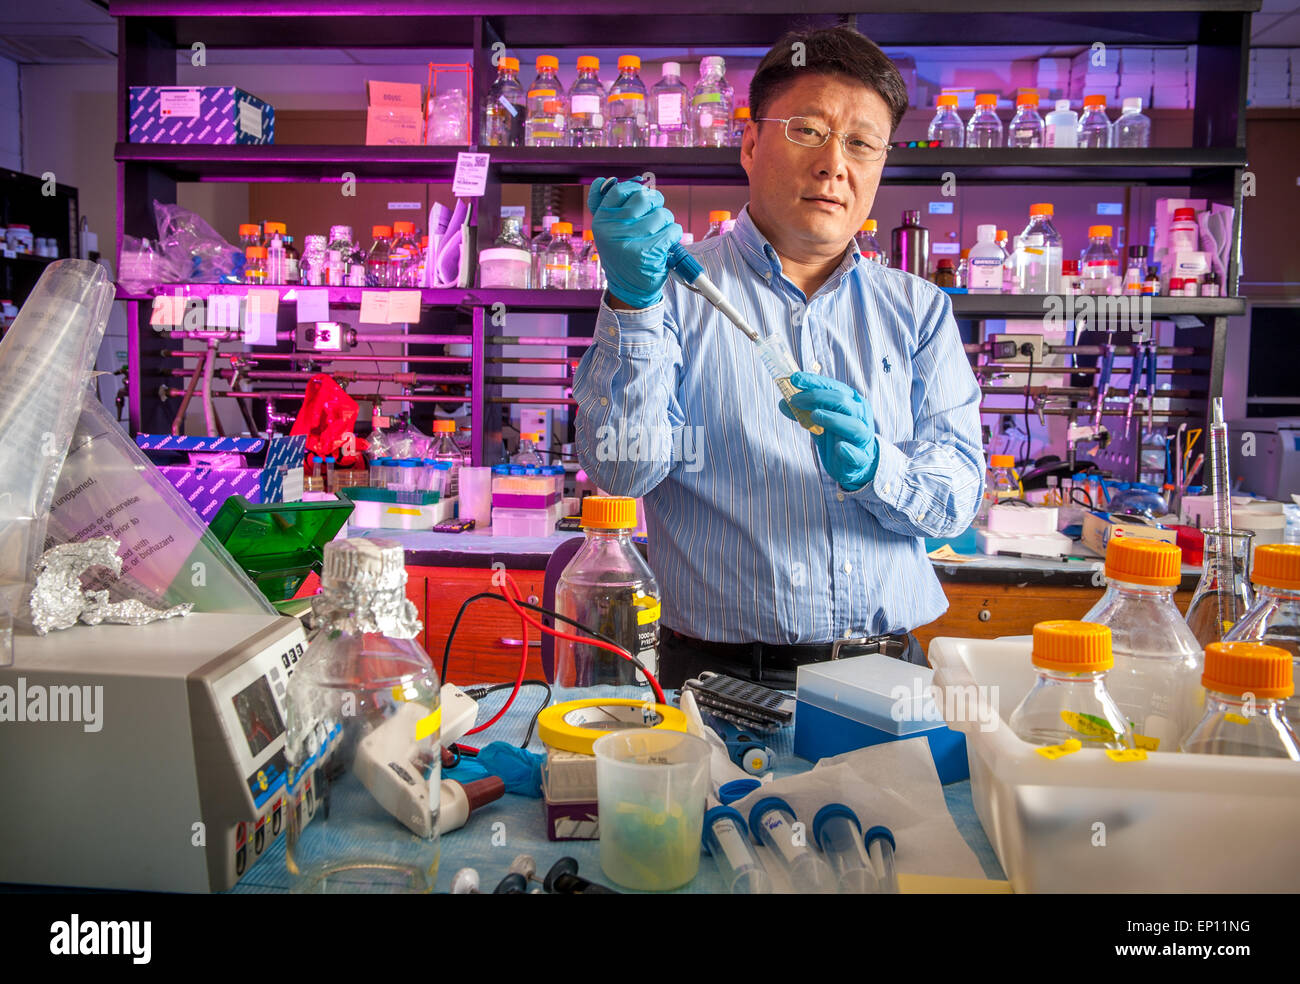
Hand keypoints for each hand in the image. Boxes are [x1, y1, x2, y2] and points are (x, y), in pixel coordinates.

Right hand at [587, 177, 682, 308]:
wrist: (629, 289)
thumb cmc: (622, 255)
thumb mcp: (607, 231)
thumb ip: (607, 205)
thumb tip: (611, 180)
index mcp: (601, 221)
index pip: (620, 190)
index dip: (636, 190)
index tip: (642, 200)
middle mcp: (613, 230)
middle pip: (645, 198)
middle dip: (656, 204)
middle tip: (655, 217)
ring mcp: (631, 241)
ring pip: (662, 214)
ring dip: (667, 222)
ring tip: (659, 235)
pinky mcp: (649, 253)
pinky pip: (672, 230)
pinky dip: (674, 235)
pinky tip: (666, 244)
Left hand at [780, 372, 878, 489]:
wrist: (857, 462)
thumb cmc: (838, 436)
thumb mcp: (820, 421)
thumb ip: (804, 412)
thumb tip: (783, 402)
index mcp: (851, 402)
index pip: (834, 386)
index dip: (814, 382)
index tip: (794, 379)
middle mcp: (860, 416)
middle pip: (842, 401)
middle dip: (817, 397)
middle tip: (795, 400)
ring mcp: (862, 437)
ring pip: (853, 425)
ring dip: (833, 419)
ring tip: (814, 415)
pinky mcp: (861, 458)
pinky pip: (857, 454)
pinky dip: (848, 451)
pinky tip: (839, 447)